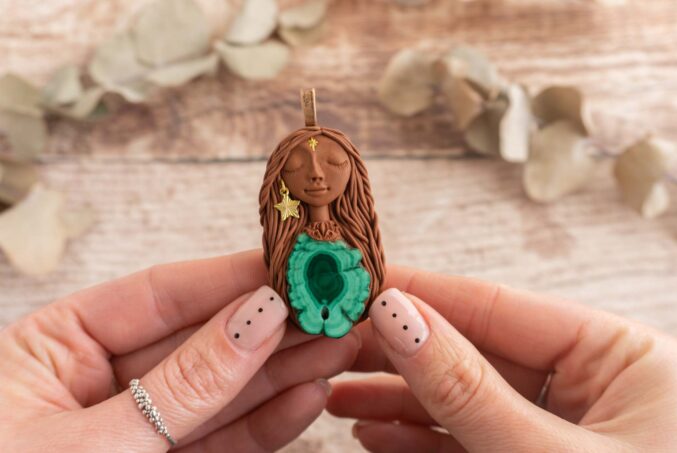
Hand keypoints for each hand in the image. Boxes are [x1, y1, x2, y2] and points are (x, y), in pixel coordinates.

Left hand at [0, 250, 360, 451]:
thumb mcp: (95, 442)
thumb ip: (183, 383)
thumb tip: (257, 317)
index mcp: (53, 347)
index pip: (158, 295)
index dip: (231, 278)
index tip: (292, 266)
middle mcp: (96, 380)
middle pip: (199, 339)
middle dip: (270, 326)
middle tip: (331, 306)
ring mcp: (132, 427)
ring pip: (218, 391)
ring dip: (282, 372)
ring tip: (337, 346)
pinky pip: (218, 439)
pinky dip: (265, 423)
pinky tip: (307, 396)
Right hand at [328, 266, 676, 451]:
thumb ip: (469, 391)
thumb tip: (399, 318)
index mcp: (623, 359)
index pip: (500, 306)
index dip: (424, 292)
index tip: (360, 284)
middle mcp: (596, 388)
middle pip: (475, 351)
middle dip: (401, 351)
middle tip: (334, 341)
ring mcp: (567, 432)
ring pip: (466, 400)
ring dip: (398, 400)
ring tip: (338, 394)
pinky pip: (472, 442)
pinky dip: (421, 441)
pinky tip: (375, 434)